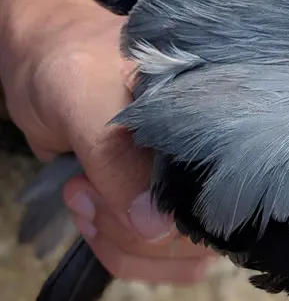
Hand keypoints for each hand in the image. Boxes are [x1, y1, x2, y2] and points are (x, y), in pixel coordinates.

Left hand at [0, 0, 216, 283]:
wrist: (45, 56)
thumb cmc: (73, 61)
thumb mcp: (87, 97)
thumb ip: (118, 157)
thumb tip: (157, 226)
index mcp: (219, 124)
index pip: (221, 199)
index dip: (165, 214)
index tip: (102, 186)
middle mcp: (214, 159)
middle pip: (197, 237)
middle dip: (130, 229)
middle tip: (85, 185)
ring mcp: (189, 184)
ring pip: (177, 254)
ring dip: (120, 241)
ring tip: (83, 192)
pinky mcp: (162, 202)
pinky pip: (157, 254)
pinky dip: (118, 246)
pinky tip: (91, 209)